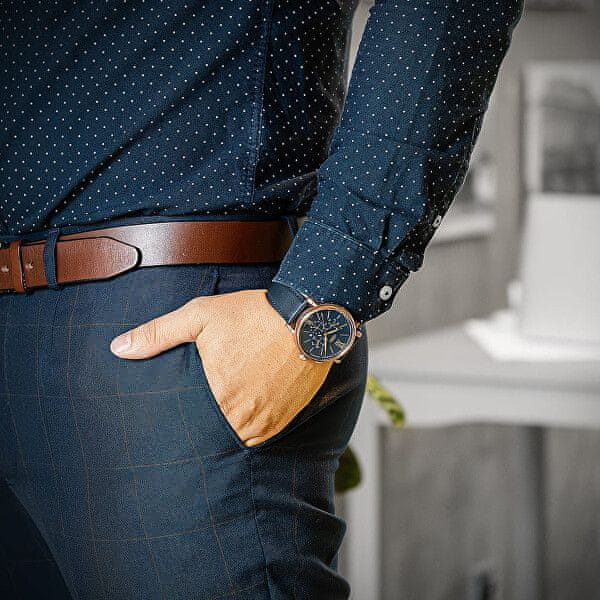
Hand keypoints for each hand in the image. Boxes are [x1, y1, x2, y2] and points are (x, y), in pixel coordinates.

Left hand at [109, 289, 331, 445]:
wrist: (308, 315)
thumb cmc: (252, 315)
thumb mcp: (200, 316)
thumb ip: (158, 334)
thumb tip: (118, 348)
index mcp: (216, 395)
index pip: (189, 426)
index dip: (184, 425)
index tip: (181, 421)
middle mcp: (242, 415)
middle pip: (214, 435)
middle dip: (206, 428)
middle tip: (204, 414)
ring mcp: (267, 419)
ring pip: (239, 437)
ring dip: (230, 429)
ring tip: (225, 412)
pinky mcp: (287, 417)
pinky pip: (263, 435)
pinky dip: (253, 426)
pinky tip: (249, 408)